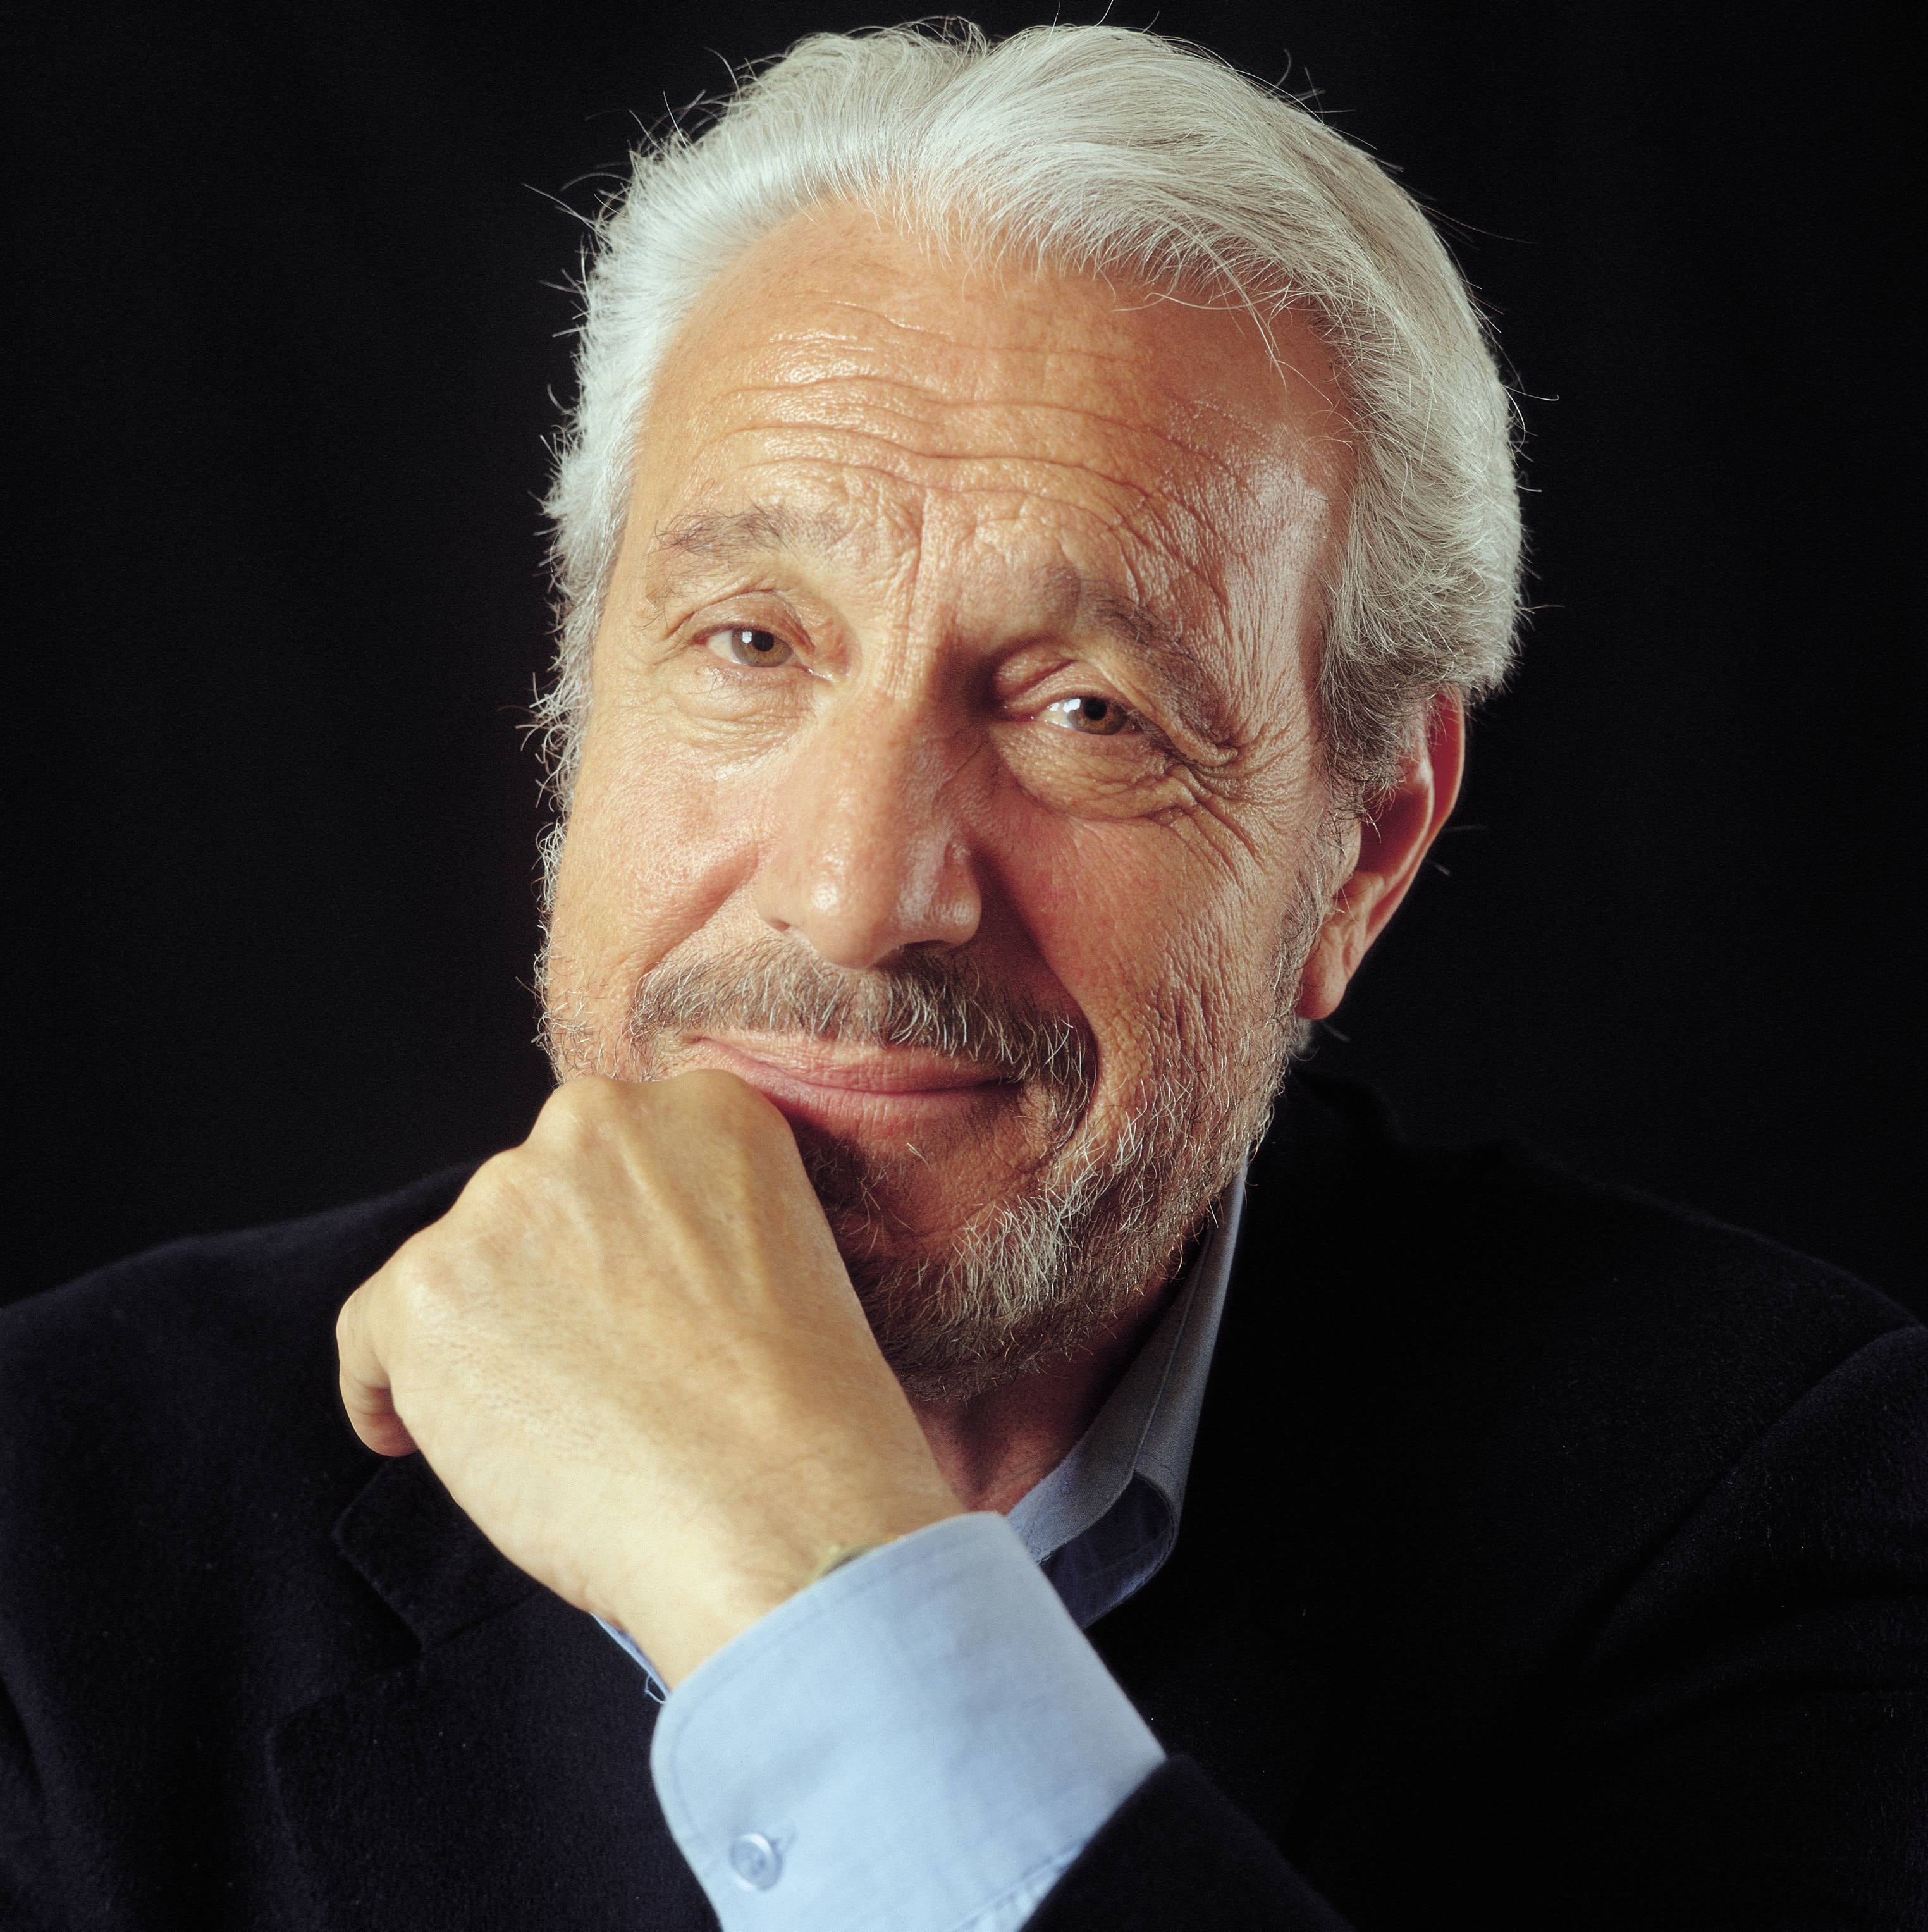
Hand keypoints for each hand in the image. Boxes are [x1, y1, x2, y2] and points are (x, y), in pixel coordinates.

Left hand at [336, 1071, 961, 1684]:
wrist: (782, 1514)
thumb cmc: (808, 1426)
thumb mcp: (789, 1265)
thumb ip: (692, 1231)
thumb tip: (606, 1276)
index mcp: (703, 1108)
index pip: (615, 1159)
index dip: (610, 1242)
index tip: (620, 1303)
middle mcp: (596, 1123)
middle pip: (532, 1204)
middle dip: (546, 1282)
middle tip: (587, 1375)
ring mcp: (504, 1202)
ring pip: (460, 1270)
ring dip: (485, 1338)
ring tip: (546, 1429)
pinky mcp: (427, 1290)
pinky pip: (371, 1336)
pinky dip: (386, 1390)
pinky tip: (420, 1439)